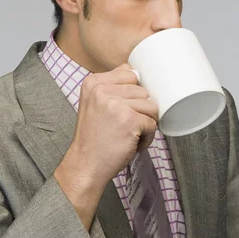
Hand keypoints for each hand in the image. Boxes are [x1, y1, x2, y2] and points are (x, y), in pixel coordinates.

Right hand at [59, 63, 157, 190]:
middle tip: (124, 127)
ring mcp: (116, 104)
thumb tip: (137, 73)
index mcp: (93, 82)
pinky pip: (152, 123)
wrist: (85, 165)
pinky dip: (147, 137)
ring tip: (129, 135)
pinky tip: (132, 144)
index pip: (129, 73)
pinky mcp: (130, 120)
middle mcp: (102, 89)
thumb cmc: (94, 138)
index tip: (120, 111)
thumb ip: (111, 86)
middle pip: (142, 91)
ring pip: (151, 106)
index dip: (132, 95)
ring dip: (145, 124)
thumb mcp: (94, 103)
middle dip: (140, 111)